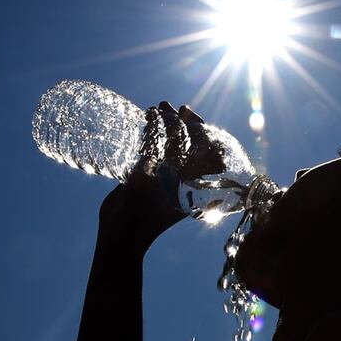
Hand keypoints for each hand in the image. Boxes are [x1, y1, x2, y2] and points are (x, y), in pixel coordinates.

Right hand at [97, 101, 202, 252]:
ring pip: (169, 145)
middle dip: (179, 122)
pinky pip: (153, 150)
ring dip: (164, 125)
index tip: (186, 113)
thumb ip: (187, 172)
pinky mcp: (146, 177)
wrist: (120, 234)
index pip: (205, 152)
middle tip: (168, 105)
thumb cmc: (148, 217)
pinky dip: (151, 134)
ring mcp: (164, 177)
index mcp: (193, 185)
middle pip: (187, 144)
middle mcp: (182, 179)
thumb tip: (219, 155)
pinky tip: (145, 119)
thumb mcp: (169, 191)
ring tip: (154, 107)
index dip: (198, 129)